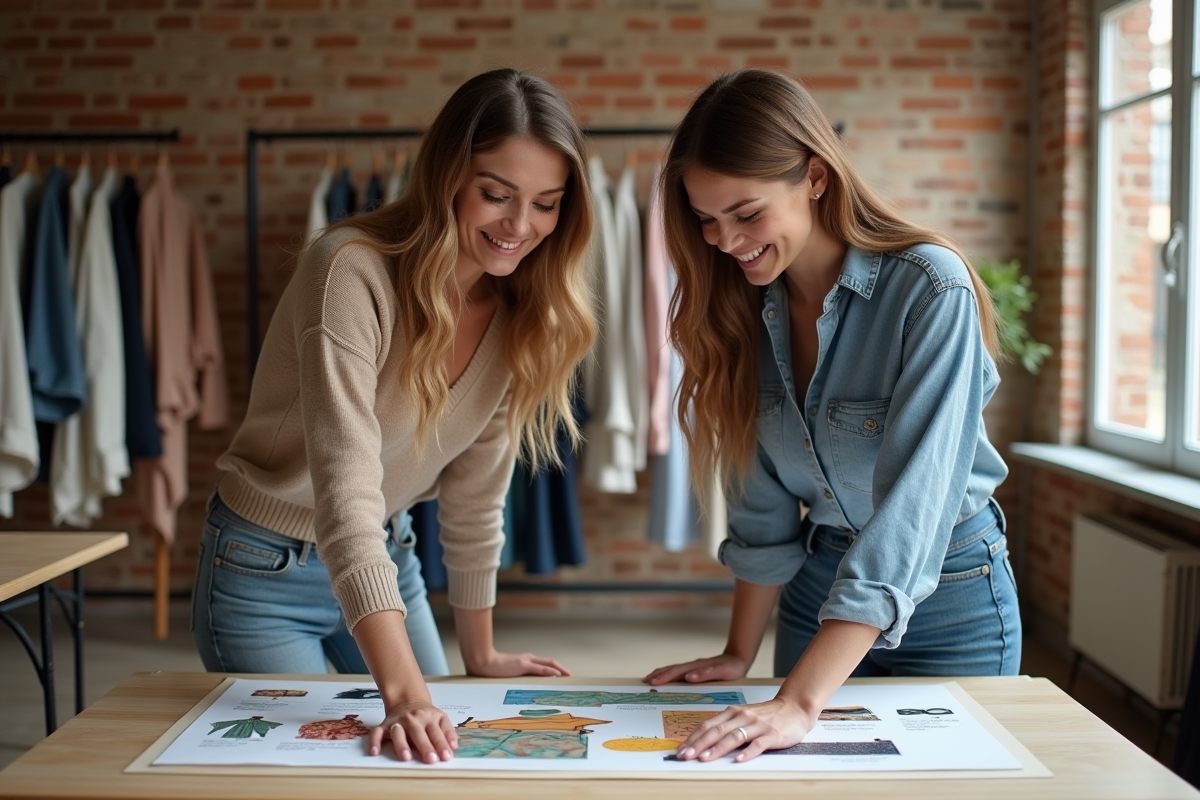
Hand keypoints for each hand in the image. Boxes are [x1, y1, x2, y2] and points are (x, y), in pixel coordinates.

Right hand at [367, 699, 457, 763]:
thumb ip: (448, 731)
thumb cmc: (425, 715)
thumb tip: (454, 747)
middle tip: (431, 759)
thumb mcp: (440, 718)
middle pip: (419, 733)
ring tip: (406, 757)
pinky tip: (374, 752)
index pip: (436, 732)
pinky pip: (377, 733)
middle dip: (425, 746)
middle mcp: (412, 719)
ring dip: (402, 744)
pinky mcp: (384, 726)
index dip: (441, 744)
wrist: (407, 700)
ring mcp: (397, 722)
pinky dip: (375, 742)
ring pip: (398, 733)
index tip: (446, 756)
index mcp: (429, 717)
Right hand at [464, 648, 569, 677]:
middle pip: (550, 662)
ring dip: (559, 670)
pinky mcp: (522, 665)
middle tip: (570, 676)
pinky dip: (550, 671)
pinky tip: (557, 675)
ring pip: (547, 664)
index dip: (555, 668)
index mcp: (525, 660)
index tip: (563, 674)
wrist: (483, 662)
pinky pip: (540, 668)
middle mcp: (528, 658)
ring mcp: (526, 661)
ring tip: (567, 676)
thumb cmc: (493, 668)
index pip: (544, 663)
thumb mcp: (509, 672)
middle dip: (561, 669)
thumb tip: (524, 683)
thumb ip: (518, 674)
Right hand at [643, 652, 748, 685]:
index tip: (652, 682)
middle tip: (645, 682)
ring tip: (649, 680)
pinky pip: (678, 673)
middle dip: (657, 675)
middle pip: (671, 669)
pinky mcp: (695, 670)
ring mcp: (693, 667)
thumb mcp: (722, 671)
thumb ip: (706, 673)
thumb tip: (689, 677)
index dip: (663, 677)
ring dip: (661, 674)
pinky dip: (668, 675)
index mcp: (696, 667)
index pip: (676, 672)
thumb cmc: (731, 667)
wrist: (739, 659)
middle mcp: (692, 666)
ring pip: (673, 670)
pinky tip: (666, 680)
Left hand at [674, 696, 816, 762]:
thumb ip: (727, 725)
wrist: (795, 707)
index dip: (693, 737)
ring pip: (734, 737)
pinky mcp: (772, 734)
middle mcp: (742, 717)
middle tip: (685, 755)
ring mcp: (757, 725)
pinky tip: (738, 760)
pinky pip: (758, 744)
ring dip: (717, 748)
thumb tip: (704, 740)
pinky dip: (747, 752)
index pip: (708, 725)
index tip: (681, 749)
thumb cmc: (767, 715)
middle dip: (698, 744)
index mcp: (733, 712)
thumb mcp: (743, 716)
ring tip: (705, 758)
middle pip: (716, 731)